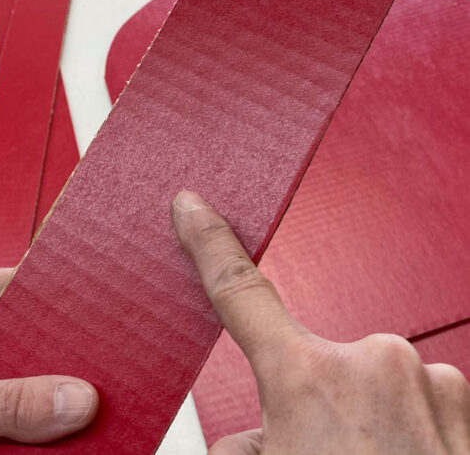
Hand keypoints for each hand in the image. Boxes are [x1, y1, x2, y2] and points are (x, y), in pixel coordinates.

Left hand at [0, 269, 97, 454]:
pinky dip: (46, 428)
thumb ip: (3, 404)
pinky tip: (74, 431)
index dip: (60, 294)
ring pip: (34, 380)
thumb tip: (77, 399)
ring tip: (102, 396)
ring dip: (60, 394)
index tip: (102, 306)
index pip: (19, 287)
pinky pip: (25, 418)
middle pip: (34, 337)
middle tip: (111, 360)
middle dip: (67, 352)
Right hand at [172, 191, 469, 454]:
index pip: (238, 291)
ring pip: (365, 388)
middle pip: (309, 367)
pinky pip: (414, 403)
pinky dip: (403, 435)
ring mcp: (430, 381)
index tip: (192, 204)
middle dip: (304, 407)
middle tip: (316, 454)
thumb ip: (244, 444)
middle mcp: (374, 362)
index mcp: (309, 380)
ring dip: (358, 426)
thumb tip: (257, 433)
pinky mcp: (467, 403)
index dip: (208, 243)